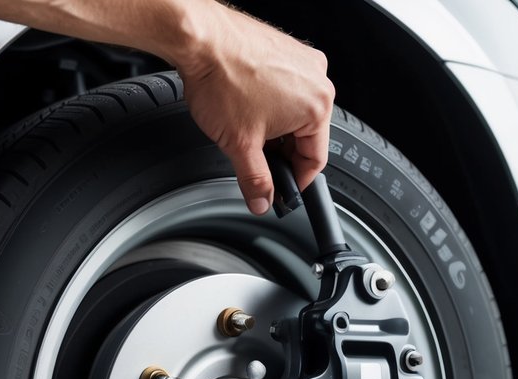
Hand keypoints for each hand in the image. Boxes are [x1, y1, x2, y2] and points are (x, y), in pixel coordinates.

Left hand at [176, 6, 334, 214]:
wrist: (200, 39)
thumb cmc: (222, 78)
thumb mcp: (240, 144)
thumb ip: (255, 180)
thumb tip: (262, 199)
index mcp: (318, 107)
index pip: (315, 160)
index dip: (294, 182)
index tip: (280, 190)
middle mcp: (317, 80)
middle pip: (307, 136)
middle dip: (281, 153)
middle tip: (256, 162)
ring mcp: (303, 62)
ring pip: (296, 113)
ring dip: (275, 129)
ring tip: (247, 130)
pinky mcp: (287, 51)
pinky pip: (287, 89)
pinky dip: (270, 105)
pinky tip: (247, 108)